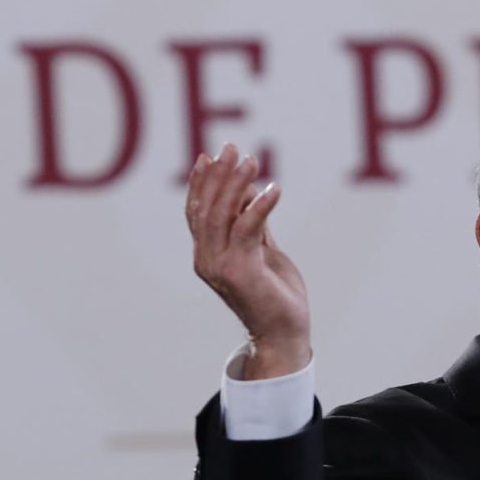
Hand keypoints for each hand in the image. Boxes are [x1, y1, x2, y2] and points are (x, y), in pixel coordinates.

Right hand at [186, 144, 310, 378]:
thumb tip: (248, 190)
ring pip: (222, 215)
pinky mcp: (241, 270)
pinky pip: (248, 228)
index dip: (200, 183)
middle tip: (232, 148)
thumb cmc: (275, 293)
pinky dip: (260, 206)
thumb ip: (253, 224)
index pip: (196, 212)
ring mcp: (221, 267)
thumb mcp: (262, 250)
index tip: (208, 156)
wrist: (284, 332)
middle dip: (218, 175)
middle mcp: (206, 260)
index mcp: (207, 255)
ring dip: (236, 184)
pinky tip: (274, 189)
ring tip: (251, 160)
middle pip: (205, 208)